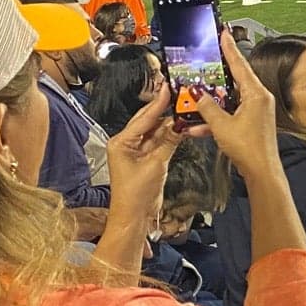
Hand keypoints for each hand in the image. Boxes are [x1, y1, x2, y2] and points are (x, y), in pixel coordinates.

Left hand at [104, 83, 176, 222]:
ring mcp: (137, 152)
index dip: (158, 103)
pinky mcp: (147, 159)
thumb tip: (181, 123)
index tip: (168, 88)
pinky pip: (160, 142)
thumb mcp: (156, 164)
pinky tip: (181, 127)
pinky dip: (170, 136)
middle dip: (164, 110)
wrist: (134, 217)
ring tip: (184, 109)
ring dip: (170, 123)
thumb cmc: (135, 194)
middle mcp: (126, 144)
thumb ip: (169, 141)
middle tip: (179, 94)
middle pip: (148, 121)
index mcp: (121, 142)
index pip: (144, 118)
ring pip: (156, 131)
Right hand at [188, 31, 282, 183]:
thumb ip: (207, 107)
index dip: (229, 48)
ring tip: (195, 98)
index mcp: (256, 93)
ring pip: (230, 99)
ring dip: (212, 102)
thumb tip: (198, 94)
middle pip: (234, 80)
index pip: (240, 64)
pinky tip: (199, 125)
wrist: (261, 172)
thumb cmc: (250, 149)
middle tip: (204, 64)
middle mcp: (258, 98)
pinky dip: (216, 118)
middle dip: (216, 76)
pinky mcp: (251, 122)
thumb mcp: (221, 125)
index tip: (223, 33)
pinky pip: (231, 113)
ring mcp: (256, 110)